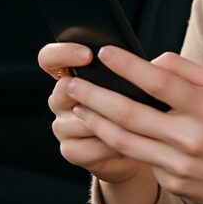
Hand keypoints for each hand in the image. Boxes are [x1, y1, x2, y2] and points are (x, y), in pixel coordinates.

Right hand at [38, 42, 146, 183]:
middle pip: (60, 90)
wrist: (142, 142)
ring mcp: (62, 125)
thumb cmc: (139, 104)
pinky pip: (81, 149)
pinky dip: (104, 146)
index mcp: (70, 74)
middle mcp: (61, 99)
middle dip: (87, 91)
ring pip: (74, 122)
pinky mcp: (70, 149)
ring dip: (102, 122)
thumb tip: (154, 61)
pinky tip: (124, 144)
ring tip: (129, 123)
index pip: (49, 58)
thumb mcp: (137, 82)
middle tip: (113, 94)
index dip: (62, 53)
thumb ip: (135, 70)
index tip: (88, 55)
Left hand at [66, 47, 202, 203]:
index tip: (104, 52)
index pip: (159, 82)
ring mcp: (179, 163)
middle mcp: (191, 137)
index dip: (128, 66)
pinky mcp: (171, 182)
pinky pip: (138, 158)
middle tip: (72, 84)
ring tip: (77, 107)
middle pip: (130, 114)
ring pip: (124, 140)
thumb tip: (150, 61)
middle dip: (95, 96)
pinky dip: (117, 142)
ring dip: (95, 121)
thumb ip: (187, 70)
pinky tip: (103, 129)